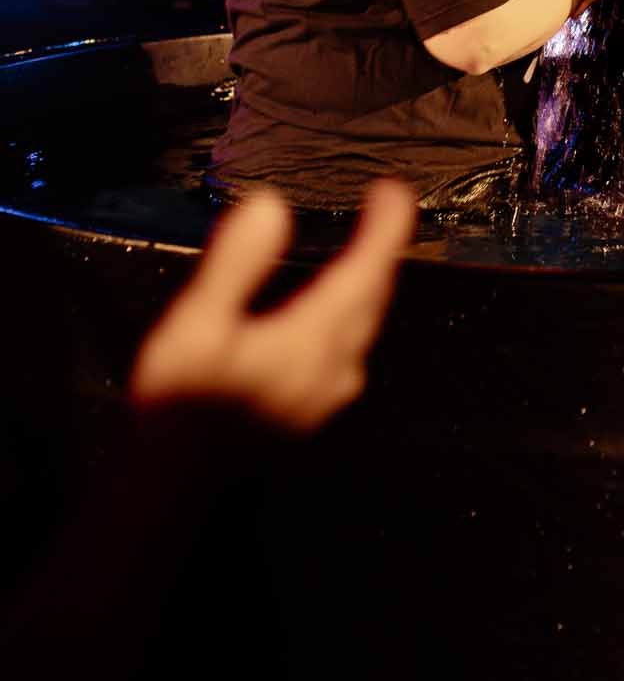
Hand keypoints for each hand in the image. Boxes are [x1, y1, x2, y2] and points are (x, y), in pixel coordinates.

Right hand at [129, 179, 415, 433]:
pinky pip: (351, 347)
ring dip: (371, 283)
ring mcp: (326, 397)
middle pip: (372, 300)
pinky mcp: (312, 412)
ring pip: (365, 327)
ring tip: (366, 249)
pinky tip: (337, 309)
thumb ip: (236, 265)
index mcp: (310, 342)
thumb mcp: (195, 326)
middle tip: (384, 206)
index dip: (386, 230)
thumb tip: (272, 205)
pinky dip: (353, 312)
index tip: (394, 191)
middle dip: (382, 250)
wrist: (171, 489)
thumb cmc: (179, 405)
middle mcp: (332, 370)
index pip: (365, 274)